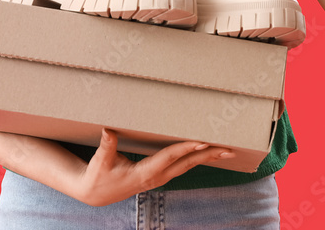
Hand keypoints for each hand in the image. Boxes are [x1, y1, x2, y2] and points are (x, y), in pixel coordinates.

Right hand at [70, 127, 234, 206]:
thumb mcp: (100, 162)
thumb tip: (108, 131)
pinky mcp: (159, 176)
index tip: (202, 140)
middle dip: (207, 155)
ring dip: (206, 157)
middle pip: (186, 164)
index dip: (185, 148)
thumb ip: (106, 146)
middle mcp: (156, 177)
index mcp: (144, 173)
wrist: (96, 194)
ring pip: (187, 166)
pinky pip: (182, 166)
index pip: (169, 158)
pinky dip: (196, 158)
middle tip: (227, 148)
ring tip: (225, 150)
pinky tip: (206, 153)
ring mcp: (159, 178)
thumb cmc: (98, 177)